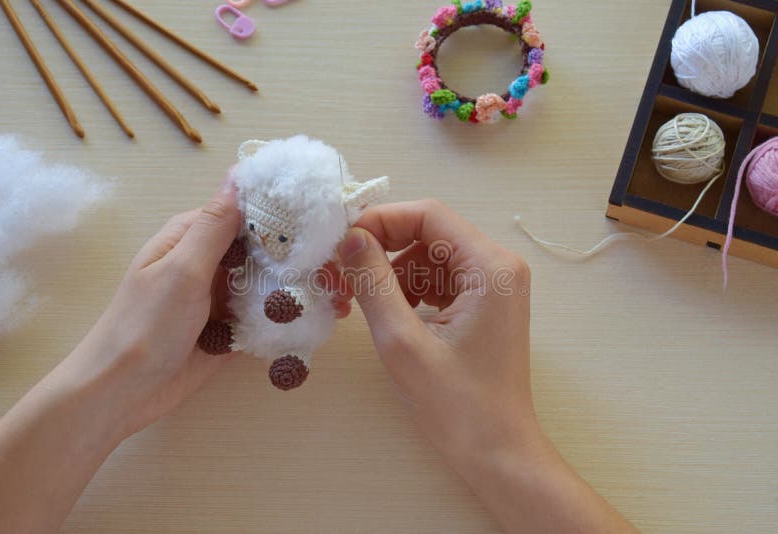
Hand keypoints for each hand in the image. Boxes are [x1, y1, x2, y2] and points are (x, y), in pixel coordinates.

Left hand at [47, 179, 352, 438]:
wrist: (121, 393)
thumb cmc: (144, 326)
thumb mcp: (181, 270)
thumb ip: (214, 227)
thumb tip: (237, 177)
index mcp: (191, 238)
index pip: (245, 213)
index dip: (283, 215)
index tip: (325, 219)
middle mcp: (208, 262)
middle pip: (262, 249)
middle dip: (301, 256)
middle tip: (345, 267)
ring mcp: (219, 297)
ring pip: (267, 282)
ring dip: (300, 287)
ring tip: (343, 296)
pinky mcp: (229, 328)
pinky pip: (264, 315)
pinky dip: (288, 315)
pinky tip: (323, 317)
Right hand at [338, 200, 633, 531]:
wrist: (497, 453)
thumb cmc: (456, 405)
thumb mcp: (402, 341)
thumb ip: (373, 282)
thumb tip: (348, 238)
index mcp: (490, 266)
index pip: (428, 215)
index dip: (380, 221)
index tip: (341, 246)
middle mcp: (498, 266)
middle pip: (429, 233)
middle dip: (382, 250)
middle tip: (340, 277)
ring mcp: (494, 286)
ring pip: (430, 257)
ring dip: (391, 273)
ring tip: (359, 303)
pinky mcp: (484, 305)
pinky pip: (439, 280)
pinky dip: (409, 290)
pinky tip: (390, 315)